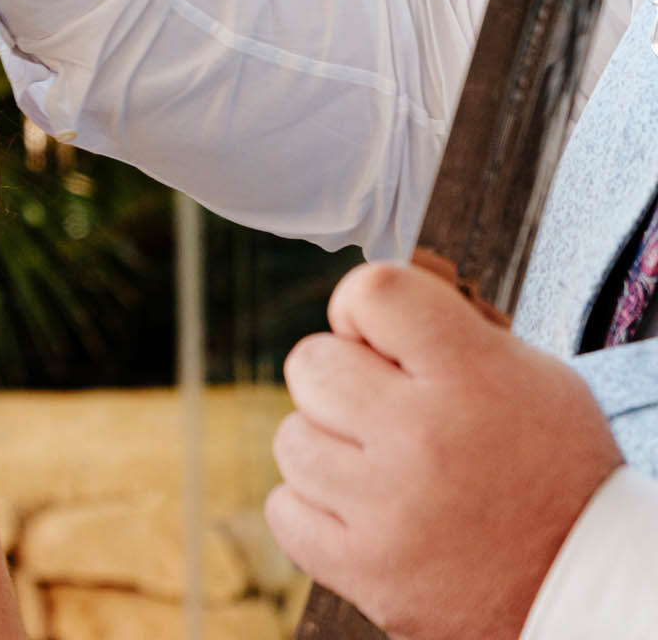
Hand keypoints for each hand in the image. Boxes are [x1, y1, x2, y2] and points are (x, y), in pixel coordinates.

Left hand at [266, 260, 622, 639]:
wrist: (591, 585)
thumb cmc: (554, 471)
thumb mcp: (531, 378)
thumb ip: (445, 332)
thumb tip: (359, 307)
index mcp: (472, 378)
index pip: (372, 292)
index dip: (360, 306)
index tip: (377, 336)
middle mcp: (423, 438)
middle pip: (310, 363)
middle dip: (339, 379)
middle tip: (382, 409)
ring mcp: (388, 509)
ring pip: (292, 438)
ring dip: (328, 447)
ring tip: (382, 468)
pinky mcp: (367, 571)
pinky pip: (285, 510)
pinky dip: (314, 509)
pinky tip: (363, 511)